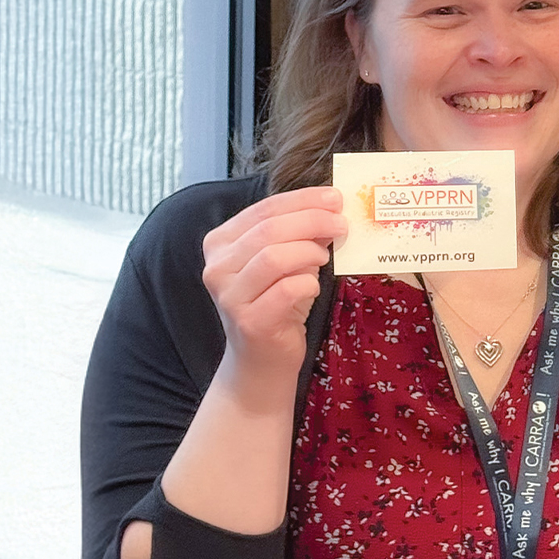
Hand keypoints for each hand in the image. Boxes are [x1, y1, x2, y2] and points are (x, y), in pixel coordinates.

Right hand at [201, 186, 344, 389]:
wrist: (261, 361)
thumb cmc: (276, 305)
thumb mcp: (286, 263)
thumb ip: (299, 235)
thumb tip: (331, 208)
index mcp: (220, 243)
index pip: (263, 209)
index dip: (302, 200)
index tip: (334, 197)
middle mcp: (217, 267)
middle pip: (269, 229)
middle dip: (312, 221)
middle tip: (341, 224)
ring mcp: (229, 296)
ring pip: (274, 256)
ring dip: (309, 251)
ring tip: (324, 256)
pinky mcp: (249, 321)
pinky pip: (286, 290)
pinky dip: (308, 282)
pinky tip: (313, 285)